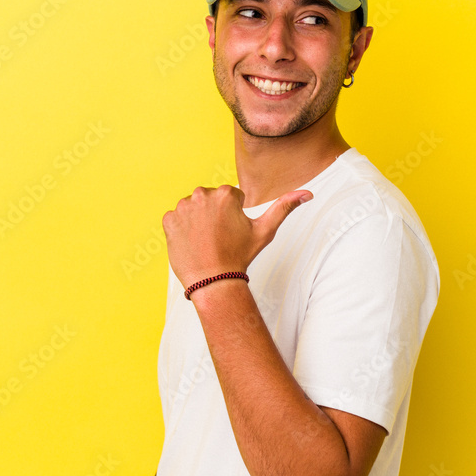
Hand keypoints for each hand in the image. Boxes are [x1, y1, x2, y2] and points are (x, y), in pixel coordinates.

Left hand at [161, 185, 312, 288]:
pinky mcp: (168, 220)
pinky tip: (192, 243)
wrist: (213, 281)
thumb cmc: (240, 256)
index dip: (233, 215)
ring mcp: (182, 207)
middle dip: (214, 214)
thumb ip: (284, 207)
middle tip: (219, 238)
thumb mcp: (265, 231)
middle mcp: (201, 195)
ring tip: (206, 241)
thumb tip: (307, 193)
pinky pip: (176, 218)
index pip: (229, 197)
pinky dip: (182, 229)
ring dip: (198, 220)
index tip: (232, 232)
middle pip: (209, 199)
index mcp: (225, 194)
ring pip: (193, 208)